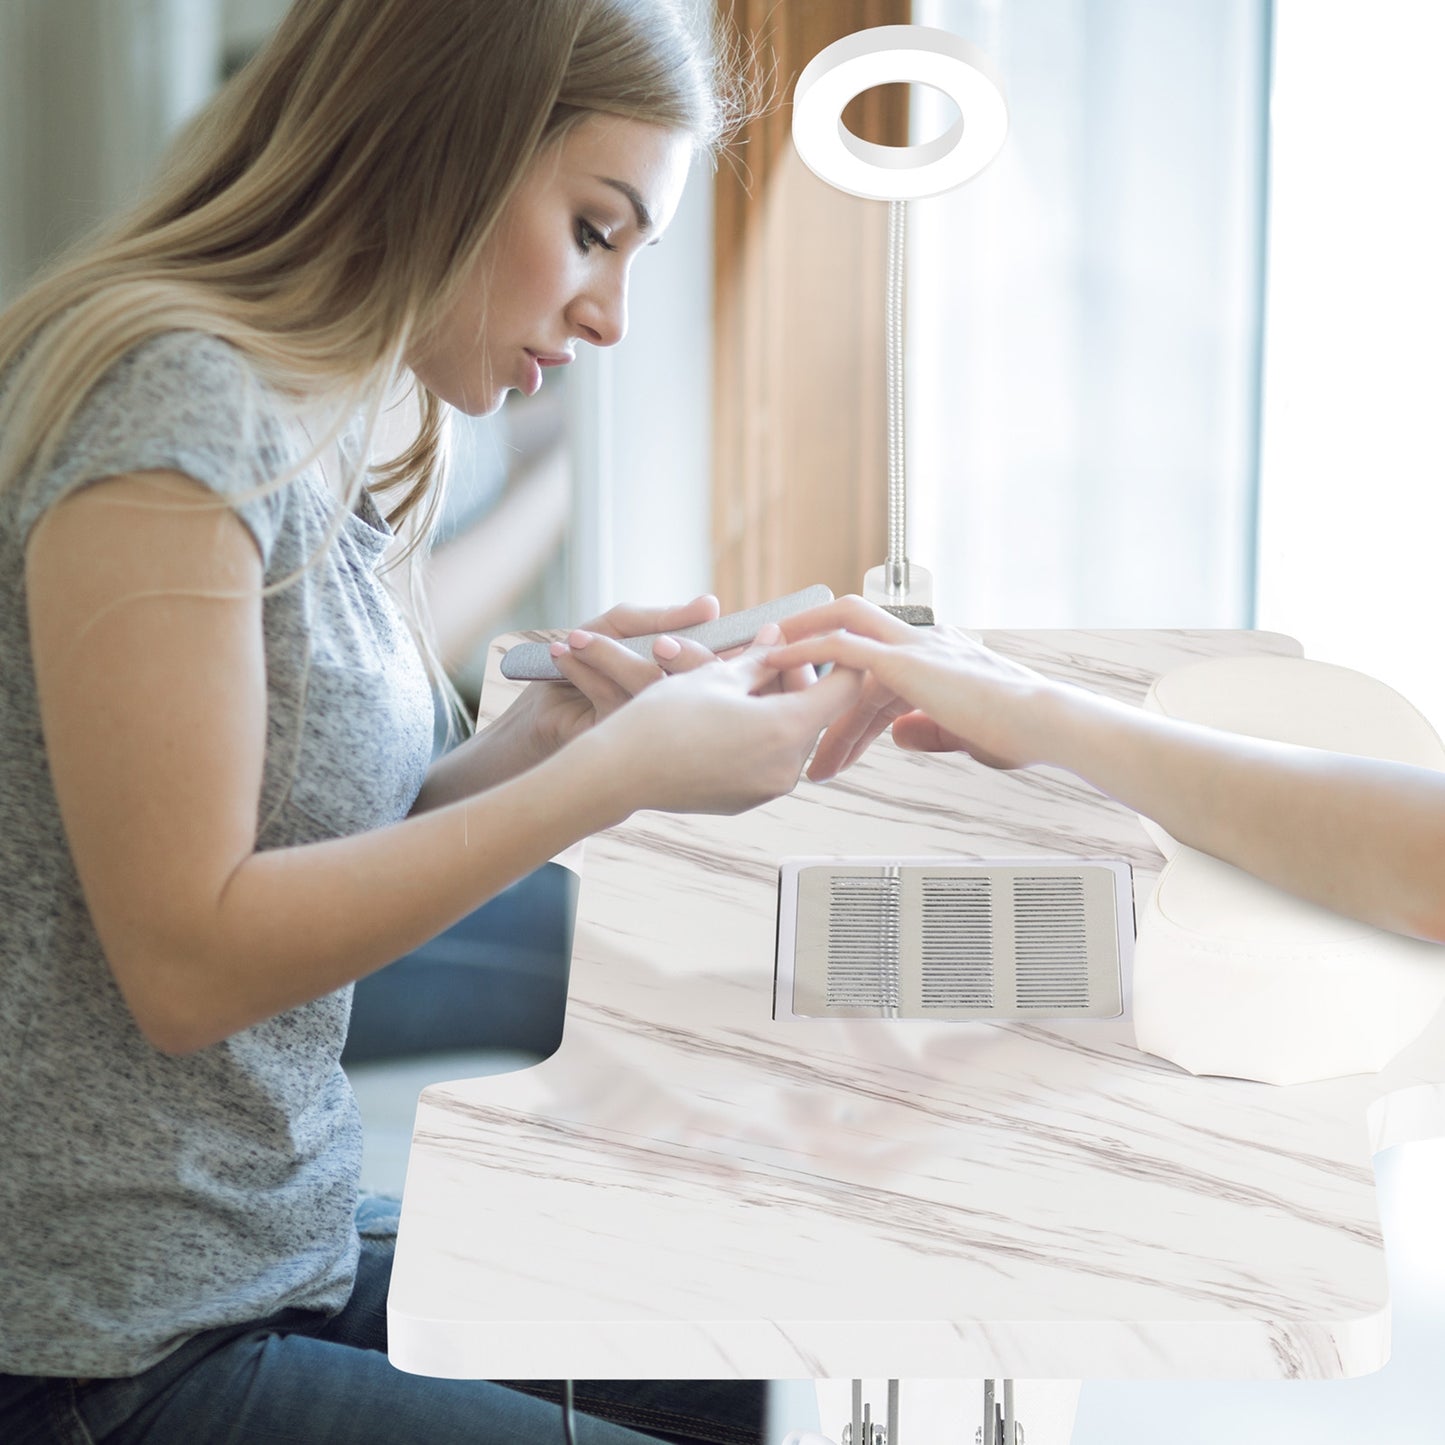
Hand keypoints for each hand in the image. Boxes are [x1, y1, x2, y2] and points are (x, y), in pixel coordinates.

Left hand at [512, 594, 723, 757]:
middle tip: (660, 641)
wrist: (536, 709)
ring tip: (579, 638)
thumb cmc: (583, 664)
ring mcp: (647, 730)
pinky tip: (563, 654)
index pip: (719, 666)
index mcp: (684, 683)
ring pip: (650, 685)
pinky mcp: (617, 741)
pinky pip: (613, 698)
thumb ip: (661, 619)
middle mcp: (673, 710)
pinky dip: (585, 669)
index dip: (721, 644)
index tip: (709, 618)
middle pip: (700, 681)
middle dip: (682, 651)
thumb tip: (711, 606)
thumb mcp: (619, 629)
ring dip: (612, 654)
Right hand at [596, 625, 863, 814]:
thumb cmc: (662, 720)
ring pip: (793, 736)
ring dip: (779, 706)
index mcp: (786, 728)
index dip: (840, 658)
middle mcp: (787, 766)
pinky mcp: (749, 799)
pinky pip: (770, 759)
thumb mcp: (714, 676)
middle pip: (817, 713)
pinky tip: (729, 714)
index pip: (844, 687)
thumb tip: (779, 637)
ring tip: (741, 682)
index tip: (824, 641)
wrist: (619, 772)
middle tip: (768, 655)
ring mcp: (769, 788)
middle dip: (798, 680)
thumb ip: (757, 657)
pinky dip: (761, 732)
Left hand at [763, 595, 1059, 779]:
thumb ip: (928, 729)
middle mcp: (920, 642)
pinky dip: (806, 651)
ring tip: (757, 663)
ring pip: (840, 626)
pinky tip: (777, 662)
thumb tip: (899, 734)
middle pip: (848, 621)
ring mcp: (912, 646)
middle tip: (766, 661)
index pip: (871, 667)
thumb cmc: (1018, 733)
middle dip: (805, 636)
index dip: (838, 697)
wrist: (1045, 726)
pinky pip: (843, 646)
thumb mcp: (962, 734)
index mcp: (933, 657)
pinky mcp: (905, 659)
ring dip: (797, 643)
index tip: (810, 720)